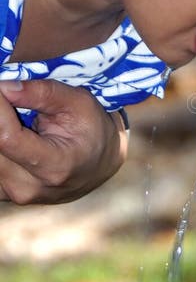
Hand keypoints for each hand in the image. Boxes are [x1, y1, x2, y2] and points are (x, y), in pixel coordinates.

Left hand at [0, 80, 127, 203]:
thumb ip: (43, 93)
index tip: (0, 87)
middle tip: (9, 99)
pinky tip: (12, 135)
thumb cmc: (92, 130)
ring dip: (0, 130)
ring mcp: (16, 195)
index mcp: (55, 167)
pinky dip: (0, 147)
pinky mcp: (5, 194)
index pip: (7, 138)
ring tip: (21, 121)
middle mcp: (30, 188)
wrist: (99, 165)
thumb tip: (4, 86)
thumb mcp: (79, 102)